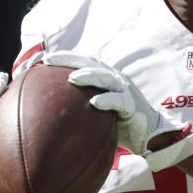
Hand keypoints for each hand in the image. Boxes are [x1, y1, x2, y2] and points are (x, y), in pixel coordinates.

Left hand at [44, 51, 192, 170]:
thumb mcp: (98, 112)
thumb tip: (50, 115)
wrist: (147, 135)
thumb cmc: (118, 124)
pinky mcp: (132, 104)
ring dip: (88, 76)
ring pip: (105, 78)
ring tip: (72, 78)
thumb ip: (81, 107)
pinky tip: (94, 102)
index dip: (65, 57)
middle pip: (91, 64)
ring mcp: (124, 90)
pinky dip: (106, 100)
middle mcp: (115, 79)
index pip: (83, 62)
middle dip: (70, 60)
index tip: (45, 58)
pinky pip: (118, 101)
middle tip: (50, 61)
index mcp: (106, 78)